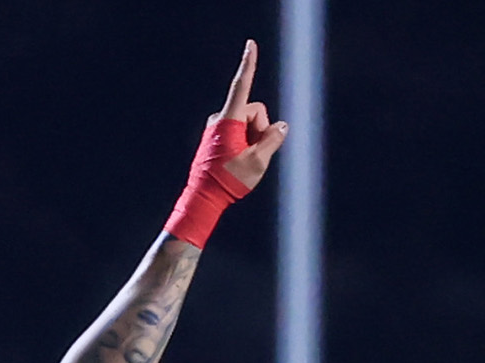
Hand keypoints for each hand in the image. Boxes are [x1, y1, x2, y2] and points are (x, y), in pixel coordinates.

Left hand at [206, 40, 289, 195]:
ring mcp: (217, 127)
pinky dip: (246, 143)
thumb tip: (281, 126)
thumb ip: (273, 139)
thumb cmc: (229, 180)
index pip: (242, 85)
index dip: (249, 64)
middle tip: (254, 154)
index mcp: (228, 119)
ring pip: (249, 123)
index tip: (251, 44)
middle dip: (261, 129)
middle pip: (254, 111)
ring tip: (244, 161)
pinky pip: (240, 132)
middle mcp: (220, 118)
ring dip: (254, 138)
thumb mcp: (258, 161)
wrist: (203, 197)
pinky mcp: (217, 136)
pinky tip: (239, 162)